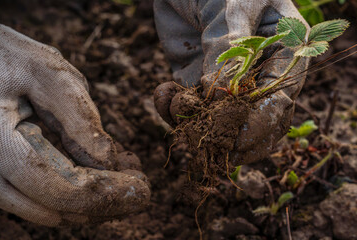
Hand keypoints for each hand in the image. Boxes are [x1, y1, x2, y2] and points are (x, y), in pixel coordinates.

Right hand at [0, 24, 149, 225]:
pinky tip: (100, 179)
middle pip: (53, 208)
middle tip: (140, 189)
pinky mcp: (0, 176)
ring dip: (91, 205)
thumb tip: (108, 162)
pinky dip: (73, 196)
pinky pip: (38, 200)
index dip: (104, 195)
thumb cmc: (8, 59)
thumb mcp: (47, 75)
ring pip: (46, 211)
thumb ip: (78, 118)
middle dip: (105, 204)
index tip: (141, 190)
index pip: (56, 187)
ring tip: (125, 181)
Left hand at [154, 0, 309, 163]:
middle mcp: (259, 76)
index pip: (280, 102)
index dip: (261, 125)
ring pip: (218, 125)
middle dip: (227, 137)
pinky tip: (163, 92)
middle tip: (202, 138)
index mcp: (284, 55)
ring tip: (174, 102)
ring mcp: (226, 84)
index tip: (236, 138)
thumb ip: (229, 48)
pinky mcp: (196, 84)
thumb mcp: (233, 6)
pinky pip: (189, 110)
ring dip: (193, 125)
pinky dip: (173, 111)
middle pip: (255, 125)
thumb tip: (218, 96)